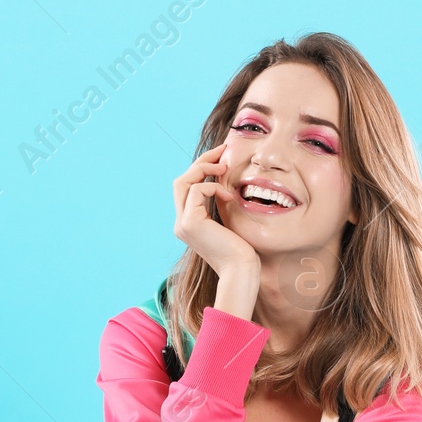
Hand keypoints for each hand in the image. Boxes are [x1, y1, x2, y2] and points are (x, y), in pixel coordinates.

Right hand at [173, 143, 260, 285]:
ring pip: (184, 181)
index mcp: (188, 224)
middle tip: (223, 151)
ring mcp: (182, 224)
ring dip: (205, 168)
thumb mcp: (228, 221)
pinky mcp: (190, 223)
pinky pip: (197, 190)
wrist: (240, 270)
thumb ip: (219, 203)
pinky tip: (229, 196)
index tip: (221, 157)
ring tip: (225, 167)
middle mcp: (181, 224)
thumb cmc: (241, 250)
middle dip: (201, 162)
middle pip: (180, 181)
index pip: (186, 188)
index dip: (201, 168)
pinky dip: (213, 187)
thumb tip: (223, 181)